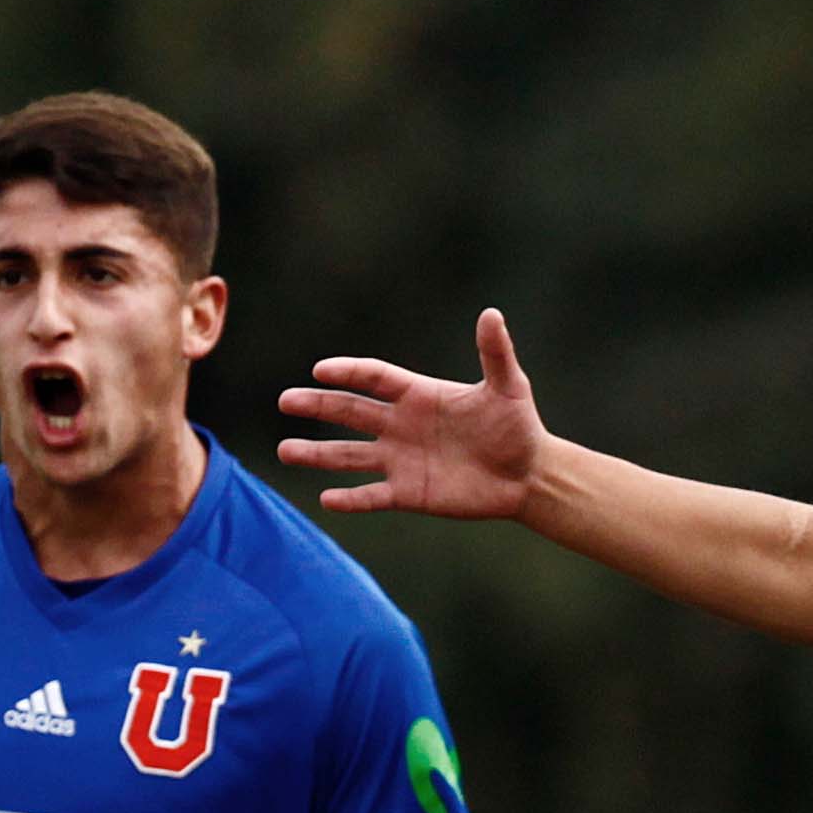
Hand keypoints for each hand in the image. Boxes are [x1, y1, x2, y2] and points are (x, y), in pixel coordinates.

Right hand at [279, 309, 547, 519]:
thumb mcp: (508, 387)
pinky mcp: (407, 493)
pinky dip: (350, 498)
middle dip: (318, 405)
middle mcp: (401, 425)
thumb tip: (491, 314)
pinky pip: (371, 495)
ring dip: (318, 453)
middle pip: (350, 411)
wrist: (526, 475)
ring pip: (349, 456)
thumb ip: (495, 353)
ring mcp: (400, 460)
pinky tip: (326, 498)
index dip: (349, 372)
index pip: (375, 378)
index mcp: (418, 395)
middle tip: (286, 401)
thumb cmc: (518, 426)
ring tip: (285, 451)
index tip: (321, 370)